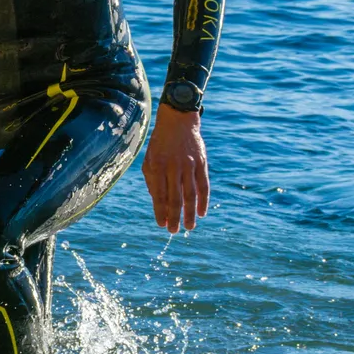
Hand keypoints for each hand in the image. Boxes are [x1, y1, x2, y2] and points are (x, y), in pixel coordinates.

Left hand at [143, 105, 208, 231]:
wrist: (178, 121)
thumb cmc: (160, 144)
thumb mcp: (149, 160)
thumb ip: (152, 181)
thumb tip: (158, 203)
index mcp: (157, 166)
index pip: (159, 195)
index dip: (160, 211)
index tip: (161, 224)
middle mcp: (174, 166)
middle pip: (175, 197)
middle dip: (174, 217)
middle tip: (174, 231)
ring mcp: (189, 164)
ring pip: (191, 194)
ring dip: (190, 213)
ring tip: (189, 227)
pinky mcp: (201, 163)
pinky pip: (204, 185)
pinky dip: (203, 200)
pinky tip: (202, 212)